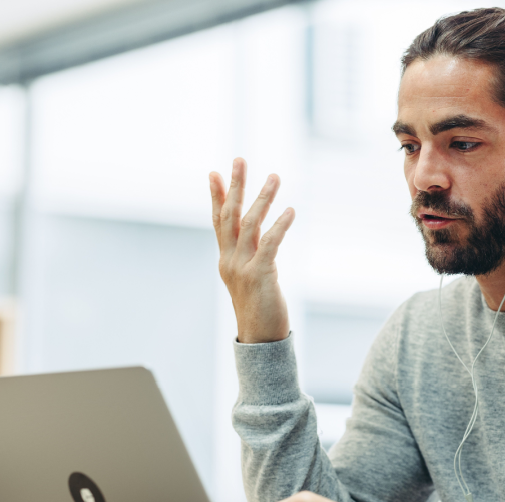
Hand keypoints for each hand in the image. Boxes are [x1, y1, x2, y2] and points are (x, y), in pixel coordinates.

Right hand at [210, 158, 295, 343]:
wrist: (260, 340)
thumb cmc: (259, 310)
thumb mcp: (251, 277)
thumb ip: (252, 254)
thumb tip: (258, 234)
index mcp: (225, 260)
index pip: (219, 221)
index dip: (217, 196)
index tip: (214, 172)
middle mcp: (229, 260)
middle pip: (230, 216)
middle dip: (235, 186)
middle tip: (239, 159)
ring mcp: (242, 268)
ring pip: (250, 224)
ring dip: (262, 198)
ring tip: (274, 176)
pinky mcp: (260, 275)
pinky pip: (270, 243)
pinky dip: (280, 225)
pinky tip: (290, 210)